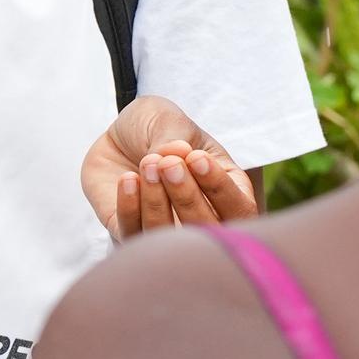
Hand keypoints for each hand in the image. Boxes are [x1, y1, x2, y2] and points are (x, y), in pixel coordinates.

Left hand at [80, 96, 260, 239]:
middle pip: (205, 231)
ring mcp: (167, 233)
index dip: (220, 188)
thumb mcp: (171, 122)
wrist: (118, 136)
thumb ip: (174, 138)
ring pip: (167, 236)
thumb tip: (175, 153)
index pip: (240, 208)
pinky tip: (128, 178)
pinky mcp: (132, 234)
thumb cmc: (157, 129)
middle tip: (168, 164)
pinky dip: (130, 207)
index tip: (196, 158)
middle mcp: (203, 219)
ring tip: (148, 163)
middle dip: (187, 197)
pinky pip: (133, 233)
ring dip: (157, 202)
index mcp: (230, 192)